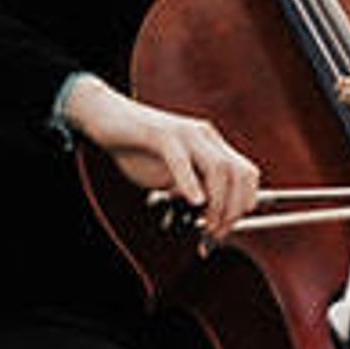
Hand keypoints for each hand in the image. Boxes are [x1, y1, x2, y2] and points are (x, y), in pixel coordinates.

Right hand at [66, 81, 263, 239]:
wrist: (102, 115)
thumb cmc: (135, 147)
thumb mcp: (168, 173)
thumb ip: (189, 189)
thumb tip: (205, 214)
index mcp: (211, 144)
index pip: (246, 174)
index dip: (243, 204)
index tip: (227, 228)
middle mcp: (204, 136)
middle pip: (239, 173)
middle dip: (233, 209)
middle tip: (217, 233)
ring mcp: (184, 132)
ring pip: (219, 168)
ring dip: (218, 203)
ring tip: (207, 225)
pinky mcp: (160, 133)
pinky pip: (181, 159)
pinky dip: (191, 183)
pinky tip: (193, 201)